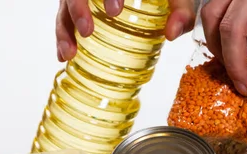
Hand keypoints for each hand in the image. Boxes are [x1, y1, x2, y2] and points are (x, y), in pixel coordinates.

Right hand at [56, 0, 196, 61]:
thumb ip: (182, 9)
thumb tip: (171, 33)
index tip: (115, 11)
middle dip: (77, 8)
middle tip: (88, 31)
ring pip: (65, 2)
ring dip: (64, 28)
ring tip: (69, 53)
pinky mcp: (82, 2)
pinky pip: (65, 14)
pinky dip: (63, 34)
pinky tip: (64, 55)